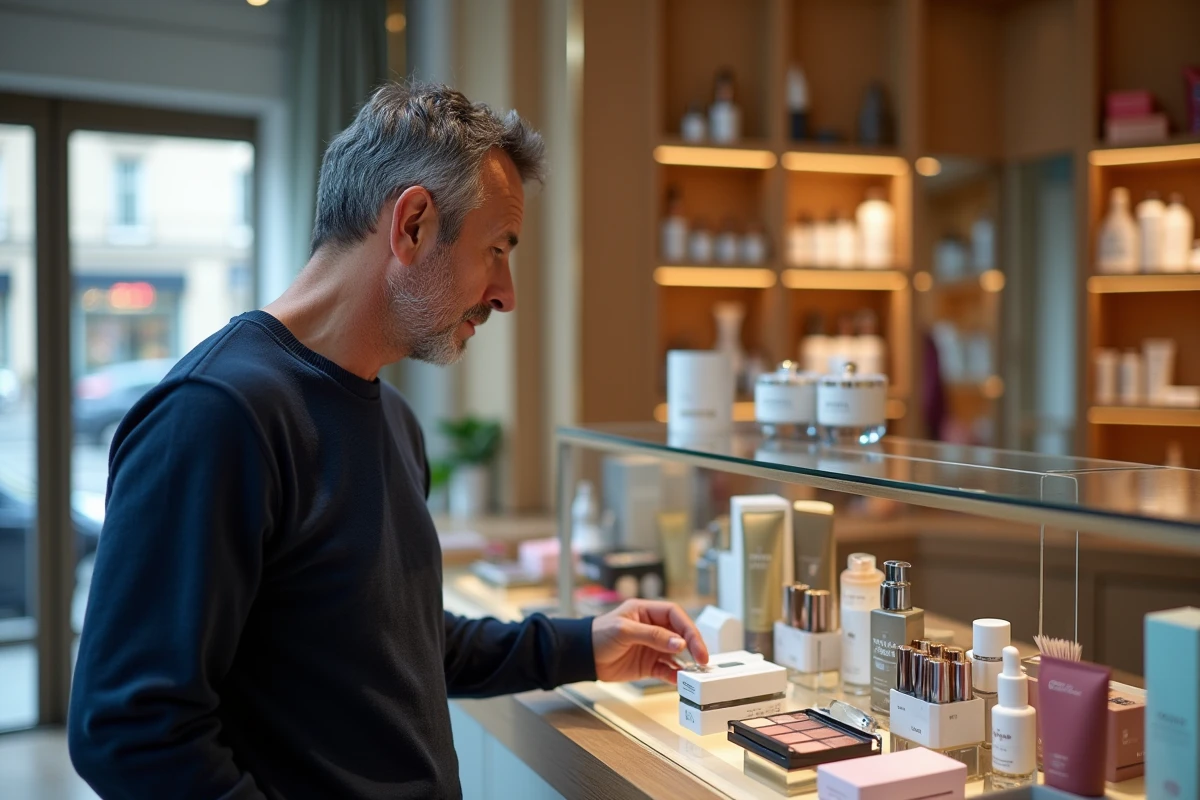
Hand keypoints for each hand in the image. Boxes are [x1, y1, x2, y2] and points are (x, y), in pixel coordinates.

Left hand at [591, 599, 708, 683]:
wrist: (583, 657)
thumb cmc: (598, 635)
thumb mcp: (625, 631)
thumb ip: (653, 636)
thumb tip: (680, 642)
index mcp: (647, 612)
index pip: (675, 615)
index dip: (688, 628)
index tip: (695, 644)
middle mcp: (653, 628)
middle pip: (681, 634)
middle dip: (693, 646)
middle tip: (702, 660)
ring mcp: (652, 647)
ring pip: (677, 653)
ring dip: (687, 662)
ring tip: (695, 672)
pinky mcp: (649, 664)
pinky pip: (667, 669)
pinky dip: (674, 675)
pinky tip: (679, 680)